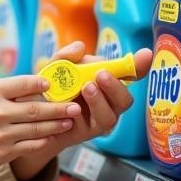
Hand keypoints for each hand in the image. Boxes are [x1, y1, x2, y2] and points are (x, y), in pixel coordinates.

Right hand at [0, 74, 83, 178]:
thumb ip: (15, 89)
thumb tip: (48, 84)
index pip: (24, 84)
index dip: (42, 84)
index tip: (55, 84)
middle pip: (35, 109)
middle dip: (59, 108)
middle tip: (75, 107)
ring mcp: (0, 134)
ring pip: (37, 129)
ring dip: (57, 125)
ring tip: (69, 121)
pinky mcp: (3, 152)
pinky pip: (31, 146)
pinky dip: (45, 141)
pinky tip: (54, 136)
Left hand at [9, 42, 153, 180]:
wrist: (34, 115)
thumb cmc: (50, 89)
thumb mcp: (54, 68)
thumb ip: (65, 57)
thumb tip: (81, 47)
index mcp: (105, 83)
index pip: (127, 75)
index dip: (139, 66)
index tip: (146, 54)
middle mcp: (108, 102)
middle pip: (125, 99)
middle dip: (116, 86)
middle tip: (101, 75)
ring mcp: (99, 119)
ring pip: (111, 115)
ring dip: (100, 100)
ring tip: (87, 88)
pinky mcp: (88, 133)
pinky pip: (92, 126)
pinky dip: (83, 114)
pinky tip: (72, 106)